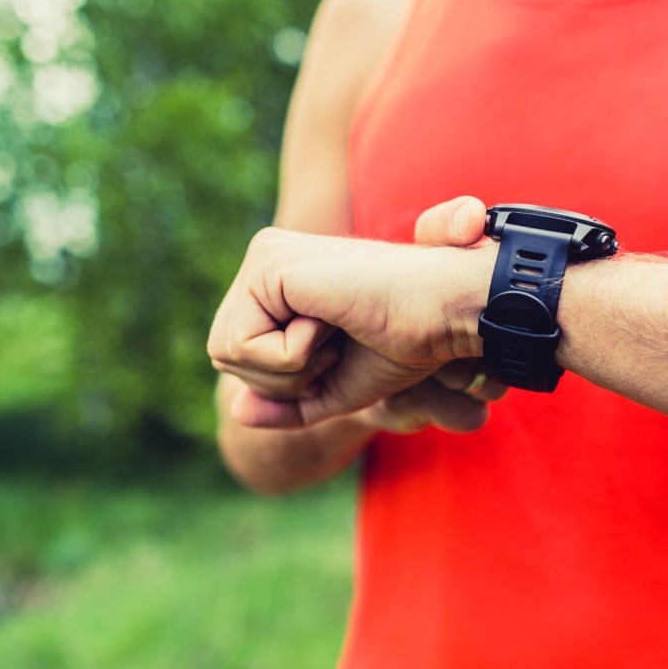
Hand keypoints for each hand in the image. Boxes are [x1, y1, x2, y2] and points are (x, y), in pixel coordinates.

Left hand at [209, 197, 493, 426]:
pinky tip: (331, 321)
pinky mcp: (269, 263)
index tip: (340, 348)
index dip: (288, 379)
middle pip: (223, 354)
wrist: (444, 312)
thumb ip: (288, 403)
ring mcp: (264, 257)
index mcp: (276, 282)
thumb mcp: (336, 386)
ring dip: (290, 367)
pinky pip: (244, 344)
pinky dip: (293, 355)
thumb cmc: (404, 344)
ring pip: (226, 351)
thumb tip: (235, 412)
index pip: (238, 356)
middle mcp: (264, 260)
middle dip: (284, 377)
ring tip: (335, 331)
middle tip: (338, 343)